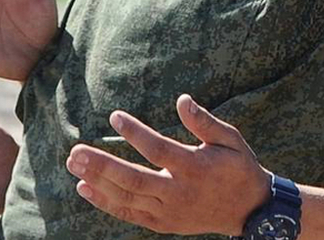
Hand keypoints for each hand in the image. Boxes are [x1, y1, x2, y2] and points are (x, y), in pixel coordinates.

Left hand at [66, 95, 270, 235]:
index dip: (135, 133)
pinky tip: (84, 188)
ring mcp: (169, 211)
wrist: (249, 211)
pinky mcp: (162, 223)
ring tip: (74, 163)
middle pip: (133, 179)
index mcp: (195, 168)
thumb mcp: (231, 140)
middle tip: (76, 152)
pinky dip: (105, 202)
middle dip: (102, 166)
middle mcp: (179, 192)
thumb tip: (182, 100)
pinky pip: (129, 213)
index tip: (115, 116)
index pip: (158, 149)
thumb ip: (205, 122)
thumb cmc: (238, 168)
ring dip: (98, 181)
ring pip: (127, 197)